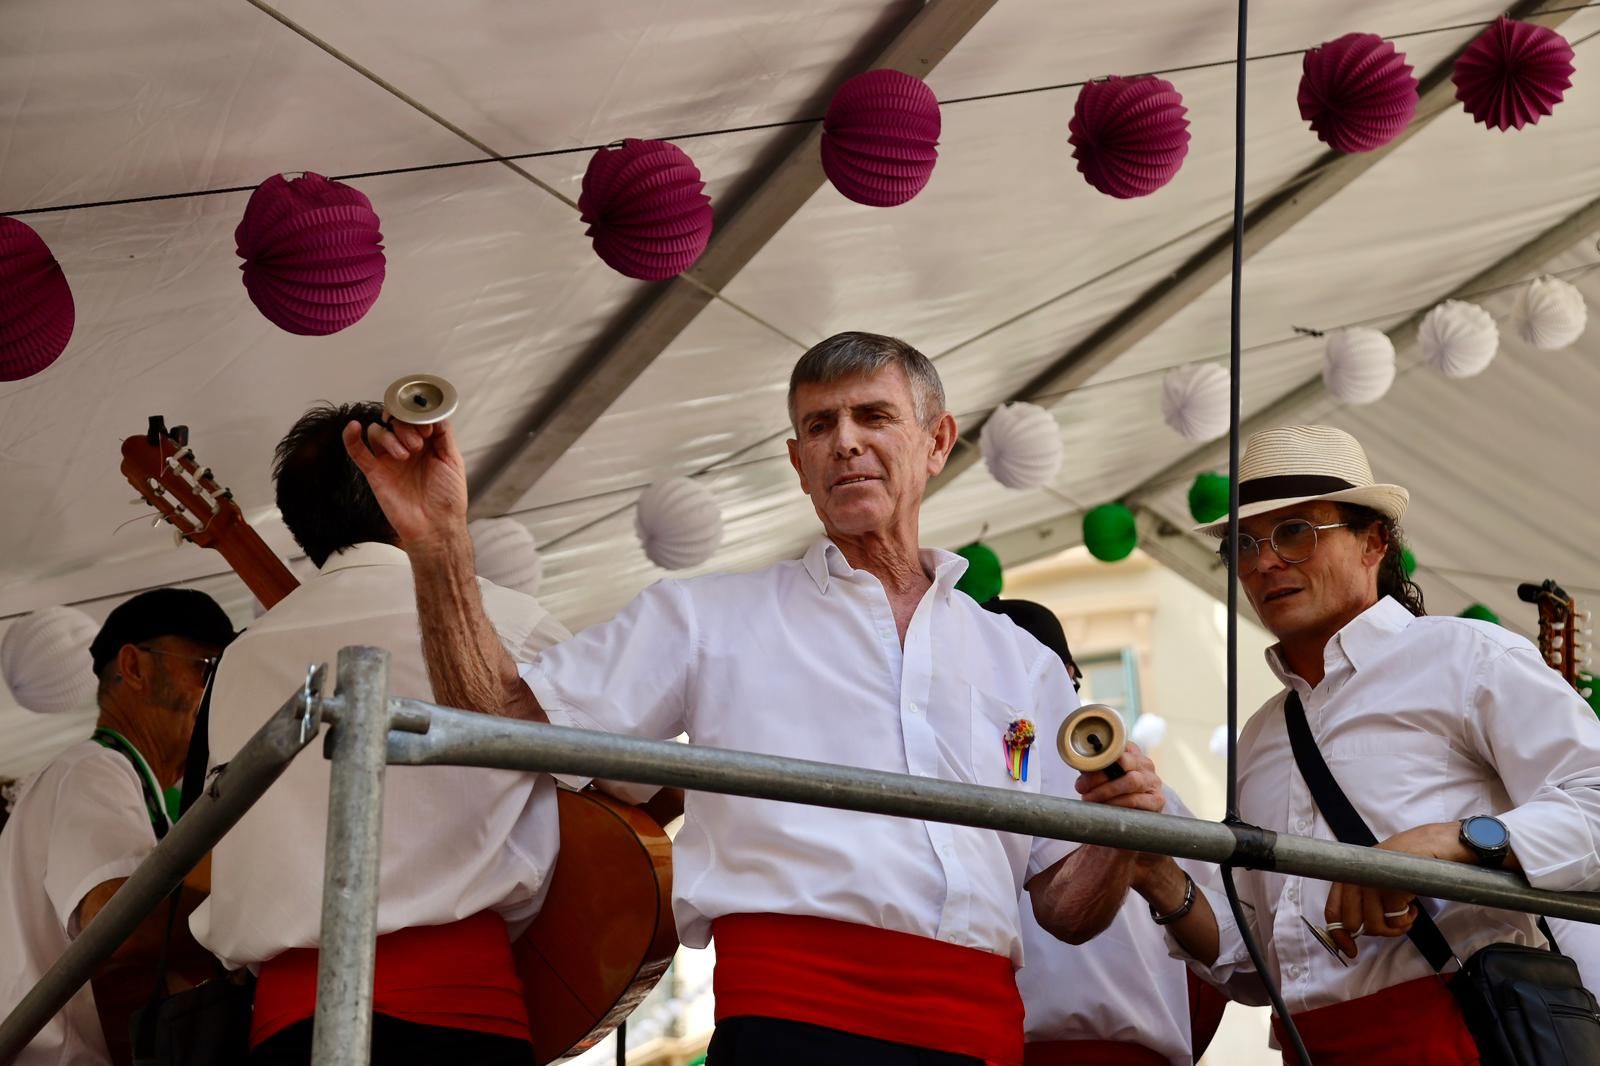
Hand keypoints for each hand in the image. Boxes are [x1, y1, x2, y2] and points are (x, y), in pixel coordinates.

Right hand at [342, 418, 469, 549]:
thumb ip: (443, 434)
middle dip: (405, 427)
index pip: (412, 418)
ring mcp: (388, 461)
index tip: (426, 428)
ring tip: (405, 455)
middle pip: (394, 421)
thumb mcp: (453, 460)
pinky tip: (354, 427)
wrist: (437, 527)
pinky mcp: (375, 473)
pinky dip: (351, 437)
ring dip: (389, 437)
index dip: (416, 416)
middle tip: (417, 444)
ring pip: (376, 432)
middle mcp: (405, 449)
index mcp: (426, 445)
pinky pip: (357, 451)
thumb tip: (433, 412)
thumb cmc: (448, 498)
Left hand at [1075, 741, 1164, 812]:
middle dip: (1099, 776)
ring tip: (1088, 798)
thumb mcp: (1104, 775)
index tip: (1083, 768)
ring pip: (1131, 781)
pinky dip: (1117, 804)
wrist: (1141, 811)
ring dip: (1106, 791)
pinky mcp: (1157, 800)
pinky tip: (1104, 808)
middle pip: (1124, 763)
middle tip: (1080, 787)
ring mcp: (1153, 781)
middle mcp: (1145, 764)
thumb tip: (1077, 762)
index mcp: (1132, 752)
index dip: (1099, 757)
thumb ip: (1093, 767)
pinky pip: (1135, 800)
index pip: (1117, 747)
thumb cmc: (1116, 789)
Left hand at [1322, 822, 1468, 957]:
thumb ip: (1362, 898)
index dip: (1339, 935)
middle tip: (1393, 921)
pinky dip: (1407, 920)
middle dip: (1377, 930)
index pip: (1333, 911)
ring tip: (1406, 911)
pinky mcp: (1392, 889)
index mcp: (1348, 875)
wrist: (1431, 845)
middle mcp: (1356, 878)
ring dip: (1395, 927)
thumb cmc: (1405, 862)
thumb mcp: (1376, 877)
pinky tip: (1413, 907)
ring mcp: (1372, 883)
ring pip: (1376, 926)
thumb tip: (1354, 931)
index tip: (1350, 951)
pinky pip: (1395, 922)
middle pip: (1355, 925)